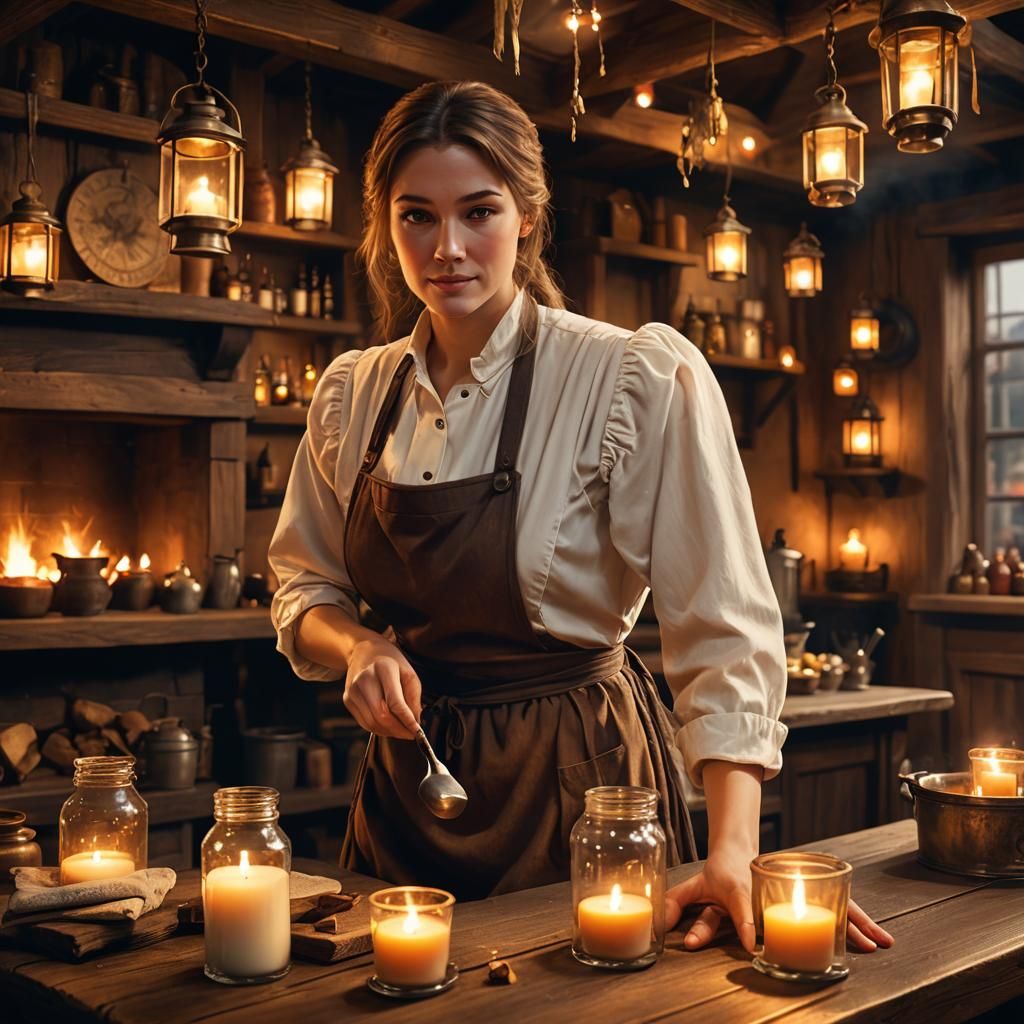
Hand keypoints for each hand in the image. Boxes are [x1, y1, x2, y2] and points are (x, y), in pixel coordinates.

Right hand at [343, 637, 421, 739]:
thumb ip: (413, 698)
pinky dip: (379, 729)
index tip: (418, 732)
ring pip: (372, 723)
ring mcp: (353, 690)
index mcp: (383, 669)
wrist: (363, 651)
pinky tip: (388, 725)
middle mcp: (364, 679)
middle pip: (381, 716)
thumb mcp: (408, 673)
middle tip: (411, 734)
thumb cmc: (390, 662)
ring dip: (390, 732)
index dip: (407, 721)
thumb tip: (415, 722)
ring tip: (401, 730)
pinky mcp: (347, 699)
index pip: (395, 702)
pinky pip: (364, 722)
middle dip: (399, 730)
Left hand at [666, 853, 895, 955]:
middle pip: (802, 904)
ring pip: (829, 905)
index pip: (738, 905)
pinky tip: (881, 940)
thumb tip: (661, 922)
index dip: (743, 923)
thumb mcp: (697, 886)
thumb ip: (680, 903)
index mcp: (738, 885)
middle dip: (827, 923)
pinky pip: (837, 908)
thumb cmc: (718, 875)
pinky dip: (859, 922)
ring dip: (856, 925)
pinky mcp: (807, 890)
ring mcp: (795, 887)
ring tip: (879, 945)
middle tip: (850, 942)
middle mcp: (773, 886)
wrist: (736, 850)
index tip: (752, 944)